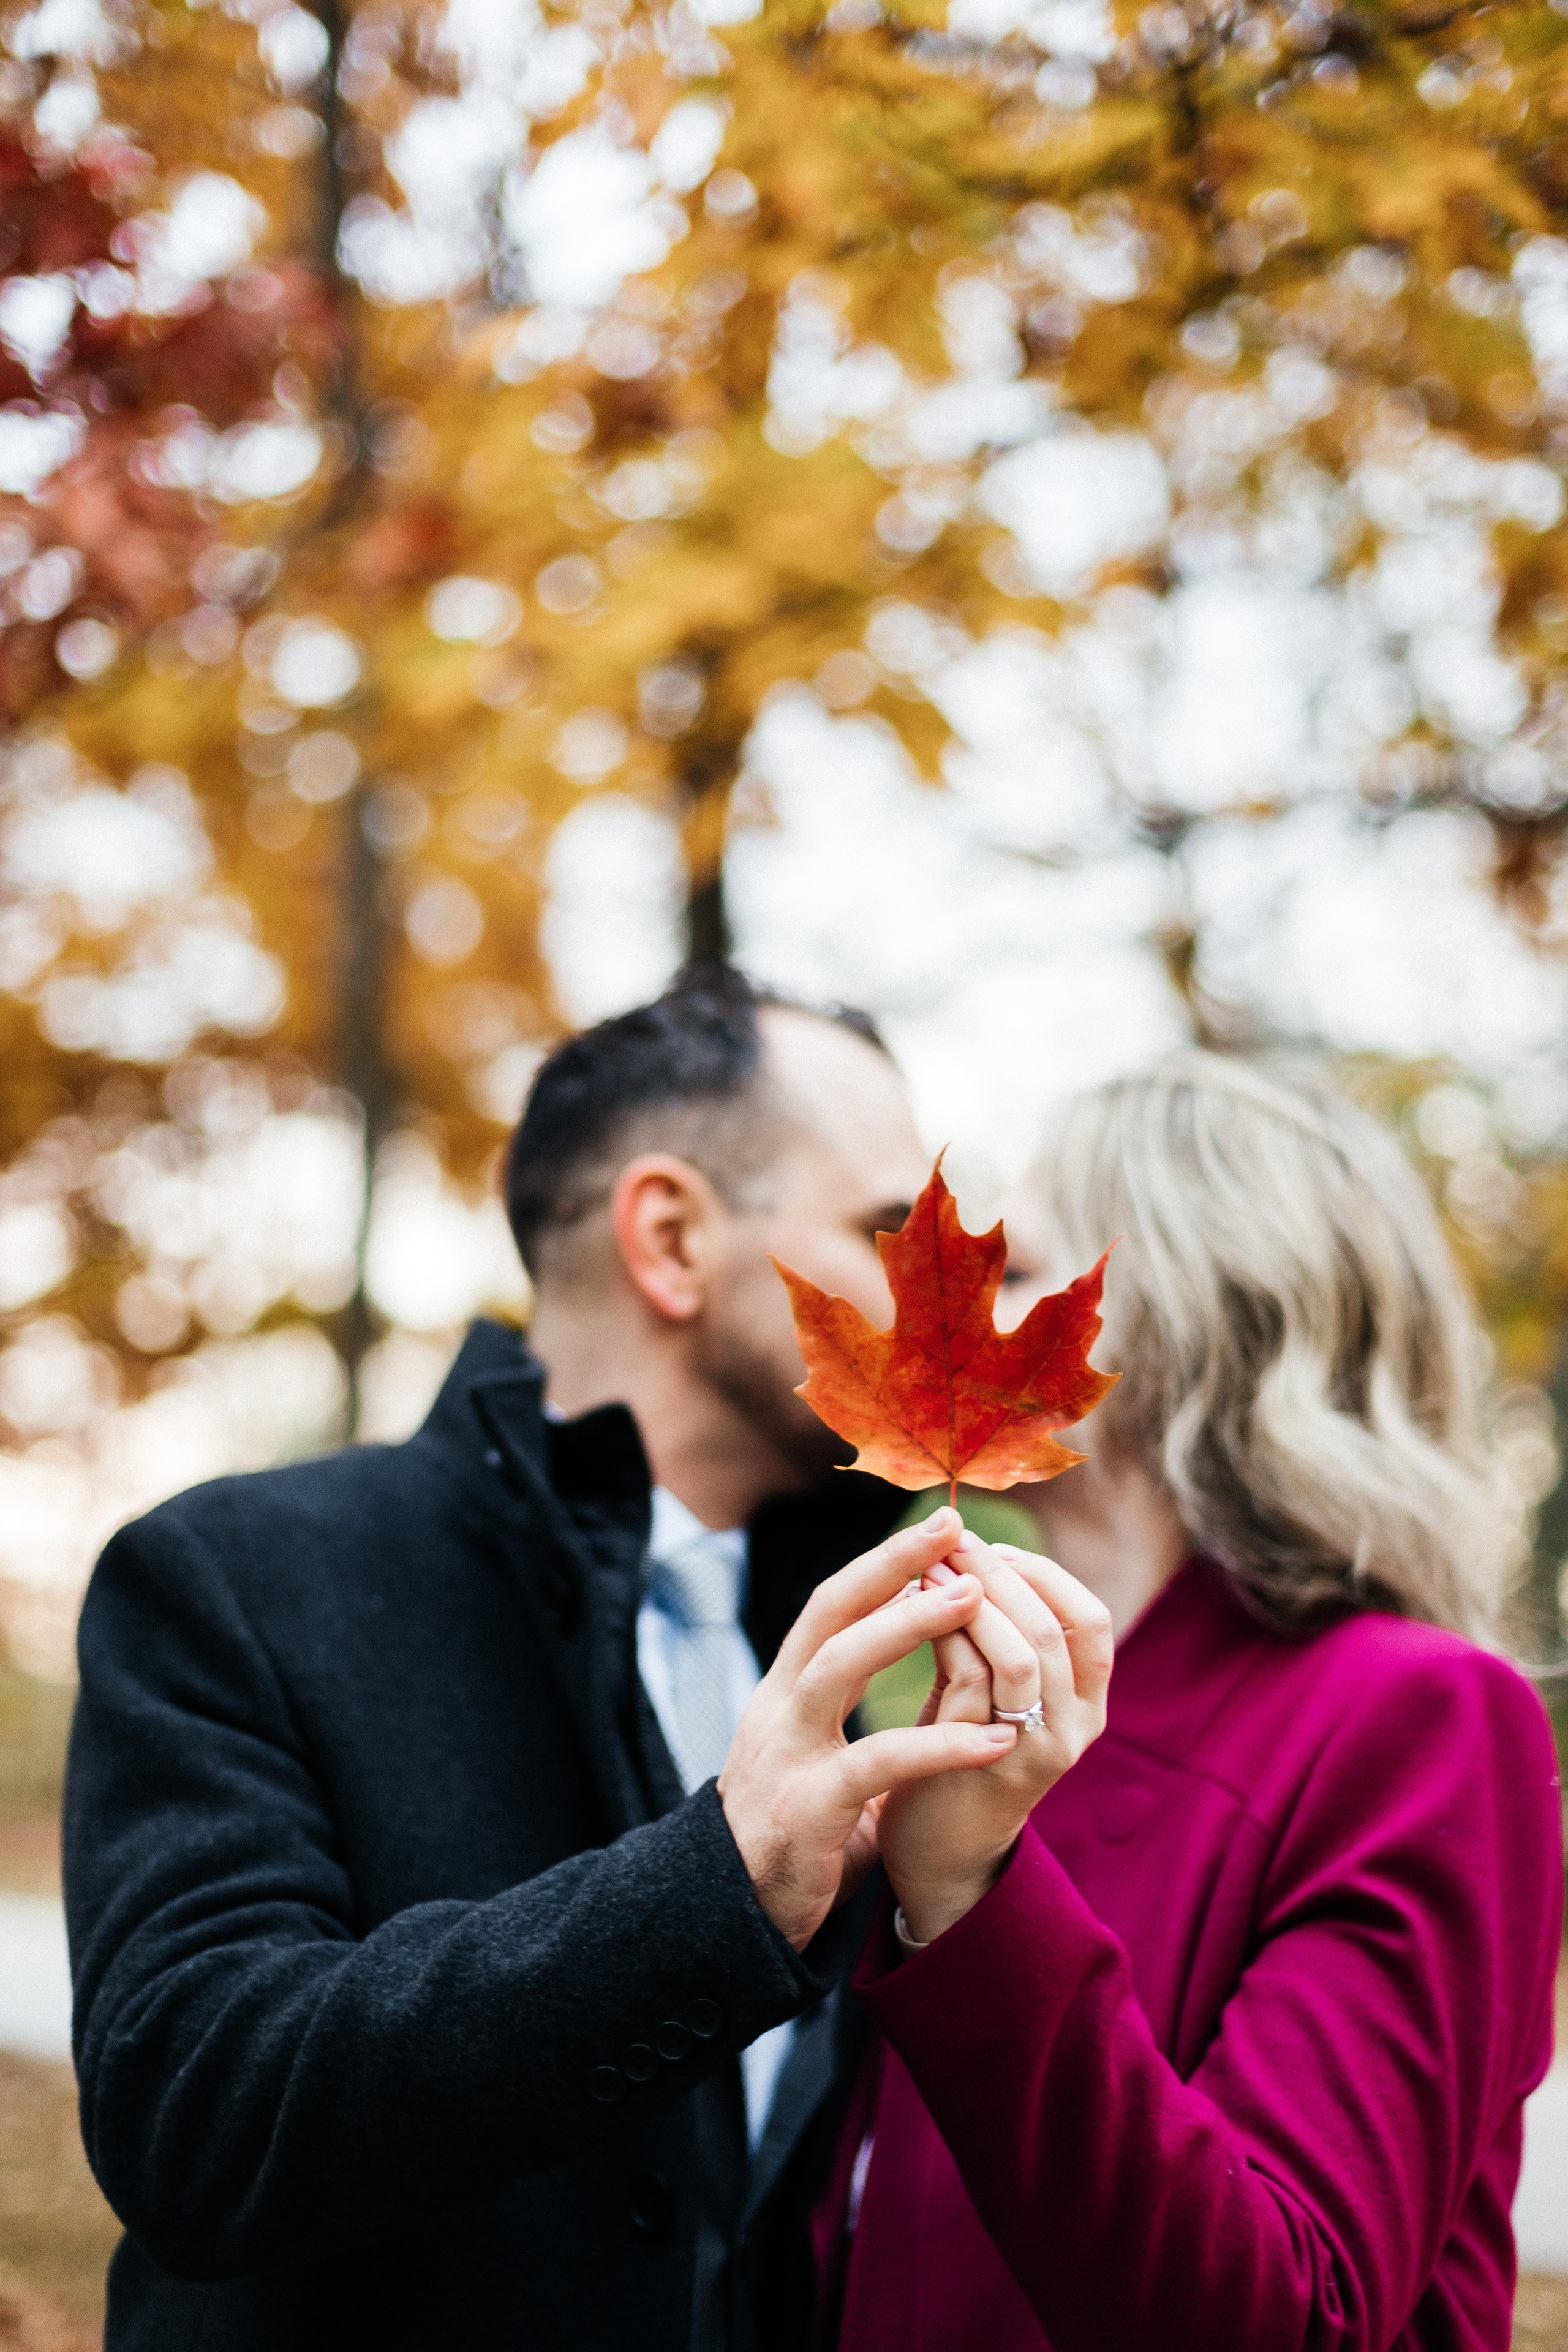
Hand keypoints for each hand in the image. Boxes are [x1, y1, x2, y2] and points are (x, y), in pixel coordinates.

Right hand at [719, 1508, 1018, 1950]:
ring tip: (971, 1599)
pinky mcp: (808, 1809)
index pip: (830, 1608)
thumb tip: (921, 1707)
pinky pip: (879, 1763)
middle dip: (889, 1564)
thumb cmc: (789, 1839)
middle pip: (829, 1612)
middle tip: (952, 1527)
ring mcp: (788, 1754)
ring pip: (840, 1665)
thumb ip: (860, 1730)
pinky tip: (995, 1738)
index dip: (880, 1563)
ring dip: (906, 1625)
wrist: (728, 1918)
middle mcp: (780, 1709)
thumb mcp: (821, 1767)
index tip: (937, 1527)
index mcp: (786, 1694)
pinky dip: (940, 1745)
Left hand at [877, 1532, 1111, 1945]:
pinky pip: (971, 1681)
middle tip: (948, 1540)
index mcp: (1087, 1702)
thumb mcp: (994, 1688)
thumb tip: (972, 1550)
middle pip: (1052, 1625)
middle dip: (996, 1572)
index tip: (989, 1546)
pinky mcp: (986, 1764)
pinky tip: (909, 1611)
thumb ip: (997, 1632)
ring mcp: (1035, 1749)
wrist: (938, 1852)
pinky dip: (942, 1635)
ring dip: (970, 1599)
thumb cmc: (959, 1751)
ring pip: (1019, 1652)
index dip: (1041, 1573)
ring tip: (928, 1568)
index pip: (1090, 1618)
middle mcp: (1075, 1727)